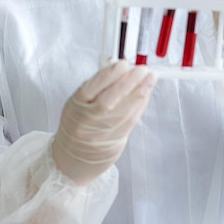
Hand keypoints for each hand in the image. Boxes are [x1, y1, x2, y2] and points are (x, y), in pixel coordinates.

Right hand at [52, 60, 155, 184]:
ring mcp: (102, 132)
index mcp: (76, 106)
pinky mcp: (115, 141)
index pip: (91, 88)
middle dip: (129, 82)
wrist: (72, 159)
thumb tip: (118, 68)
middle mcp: (87, 120)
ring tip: (150, 78)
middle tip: (142, 70)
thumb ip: (96, 86)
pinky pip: (130, 121)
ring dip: (140, 92)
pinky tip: (146, 94)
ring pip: (124, 111)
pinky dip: (140, 105)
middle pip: (109, 100)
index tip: (123, 64)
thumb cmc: (77, 124)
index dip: (109, 75)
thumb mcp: (78, 102)